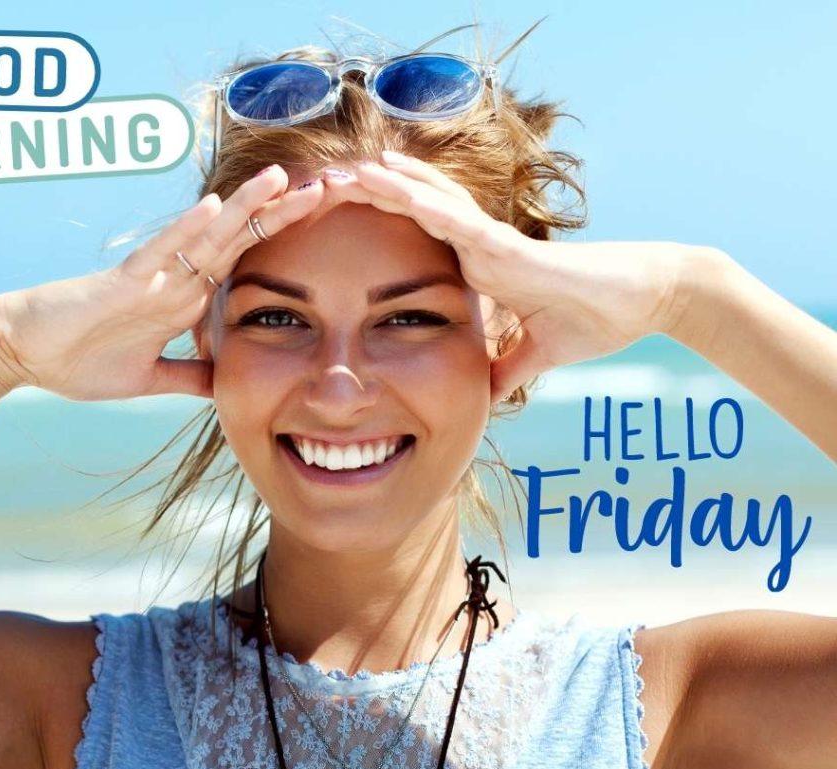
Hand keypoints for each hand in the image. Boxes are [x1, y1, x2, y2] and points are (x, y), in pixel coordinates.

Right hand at [0, 166, 324, 402]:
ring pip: (205, 237)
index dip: (278, 244)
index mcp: (180, 302)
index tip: (318, 227)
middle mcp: (171, 282)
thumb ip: (186, 377)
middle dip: (280, 216)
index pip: (240, 265)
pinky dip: (184, 231)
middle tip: (325, 188)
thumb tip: (221, 386)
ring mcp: (148, 279)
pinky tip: (213, 208)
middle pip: (236, 242)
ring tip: (281, 179)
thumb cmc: (78, 361)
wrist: (21, 352)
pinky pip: (157, 253)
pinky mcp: (120, 283)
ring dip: (243, 209)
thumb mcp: (148, 379)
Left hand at [323, 154, 693, 402]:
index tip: (343, 224)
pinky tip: (390, 186)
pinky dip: (423, 203)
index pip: (420, 240)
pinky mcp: (510, 248)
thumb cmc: (595, 318)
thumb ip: (508, 370)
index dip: (383, 226)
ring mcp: (494, 243)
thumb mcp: (536, 355)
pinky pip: (458, 222)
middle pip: (416, 213)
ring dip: (387, 187)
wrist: (642, 303)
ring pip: (430, 205)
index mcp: (481, 267)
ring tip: (344, 171)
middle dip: (372, 200)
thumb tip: (486, 400)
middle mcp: (481, 248)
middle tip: (323, 189)